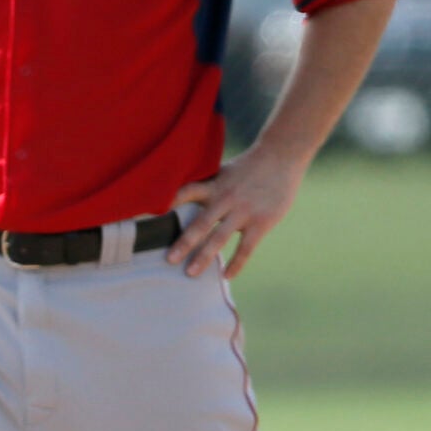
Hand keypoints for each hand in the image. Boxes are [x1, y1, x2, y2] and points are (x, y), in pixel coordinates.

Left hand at [169, 143, 308, 279]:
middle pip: (200, 224)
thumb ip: (205, 187)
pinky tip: (226, 276)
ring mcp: (244, 211)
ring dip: (204, 257)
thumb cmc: (248, 166)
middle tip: (169, 260)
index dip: (168, 204)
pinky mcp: (262, 222)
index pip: (185, 193)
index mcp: (213, 185)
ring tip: (190, 273)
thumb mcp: (222, 171)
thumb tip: (178, 198)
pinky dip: (236, 263)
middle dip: (184, 243)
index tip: (149, 217)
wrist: (281, 155)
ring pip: (220, 238)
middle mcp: (225, 199)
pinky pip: (246, 247)